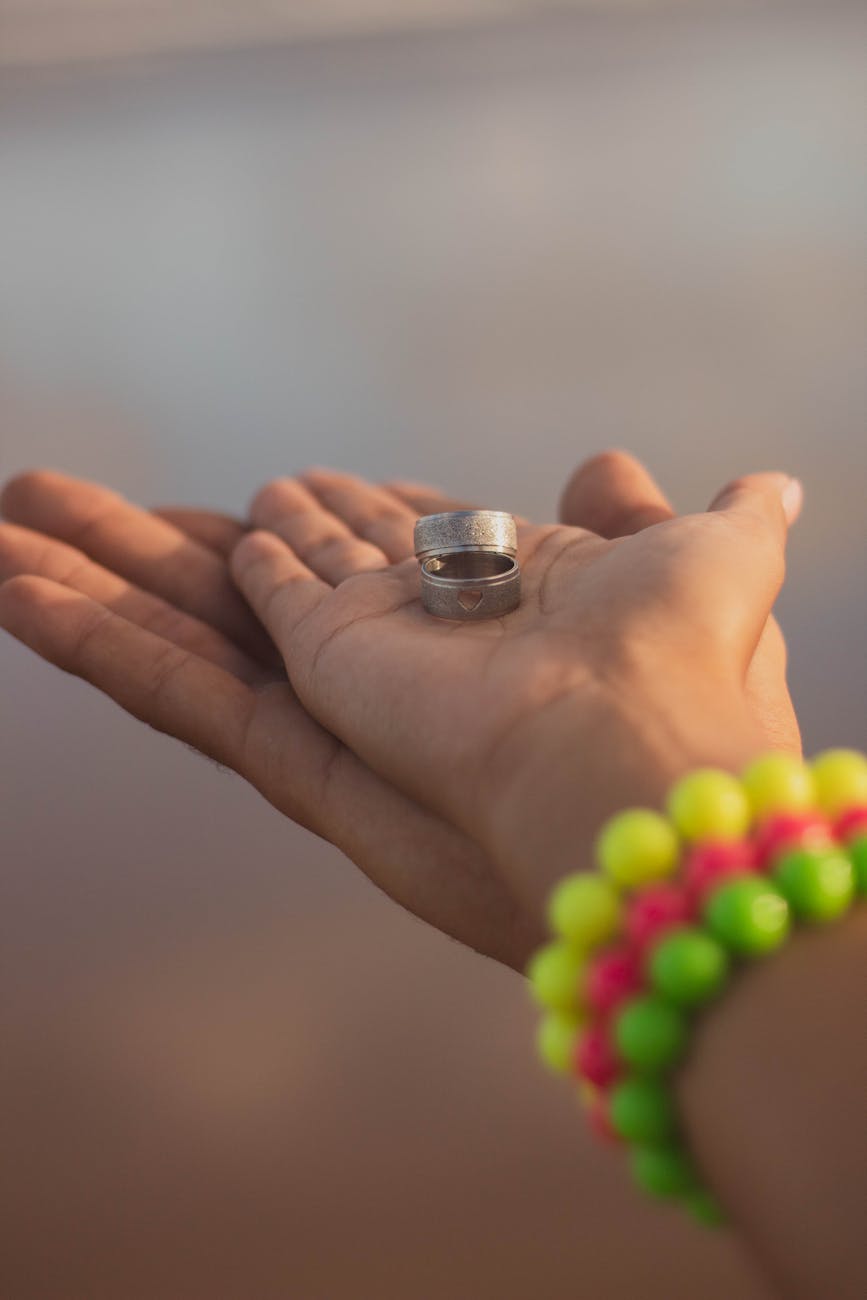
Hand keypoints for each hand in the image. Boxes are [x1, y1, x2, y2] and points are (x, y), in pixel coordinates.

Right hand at [0, 456, 799, 970]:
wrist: (665, 791)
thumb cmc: (695, 682)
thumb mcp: (686, 561)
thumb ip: (630, 516)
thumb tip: (606, 461)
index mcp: (464, 616)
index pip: (357, 555)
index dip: (305, 523)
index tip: (263, 490)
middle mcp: (384, 663)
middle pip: (242, 589)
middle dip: (154, 542)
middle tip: (58, 495)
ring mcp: (328, 702)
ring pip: (183, 628)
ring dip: (95, 576)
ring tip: (11, 524)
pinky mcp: (293, 731)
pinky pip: (173, 678)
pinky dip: (92, 636)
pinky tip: (23, 587)